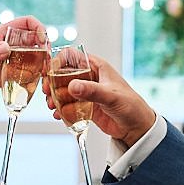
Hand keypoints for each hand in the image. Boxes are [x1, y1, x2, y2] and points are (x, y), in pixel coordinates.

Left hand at [0, 15, 46, 94]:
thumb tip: (6, 47)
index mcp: (5, 32)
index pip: (27, 21)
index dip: (38, 27)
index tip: (43, 40)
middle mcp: (14, 40)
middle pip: (36, 36)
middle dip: (45, 44)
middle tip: (48, 57)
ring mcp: (18, 53)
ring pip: (38, 51)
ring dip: (45, 58)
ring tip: (47, 69)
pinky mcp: (21, 66)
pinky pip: (35, 64)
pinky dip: (40, 69)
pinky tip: (42, 76)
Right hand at [42, 52, 156, 147]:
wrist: (136, 127)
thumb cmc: (130, 106)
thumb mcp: (111, 97)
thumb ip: (92, 91)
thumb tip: (72, 87)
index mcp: (96, 67)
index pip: (71, 57)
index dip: (57, 62)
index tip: (48, 73)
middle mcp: (88, 77)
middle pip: (62, 74)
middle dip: (52, 83)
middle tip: (47, 93)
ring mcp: (85, 92)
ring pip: (62, 91)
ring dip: (54, 98)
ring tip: (53, 107)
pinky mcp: (84, 106)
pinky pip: (67, 105)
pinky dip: (60, 110)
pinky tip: (58, 116)